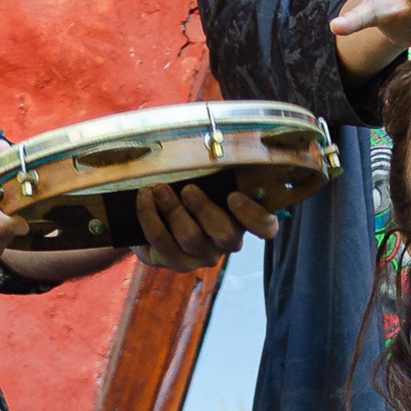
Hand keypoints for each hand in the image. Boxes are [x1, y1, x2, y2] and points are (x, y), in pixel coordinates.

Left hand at [132, 184, 280, 271]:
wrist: (158, 216)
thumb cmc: (190, 190)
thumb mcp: (207, 179)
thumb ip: (215, 171)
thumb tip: (210, 148)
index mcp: (244, 219)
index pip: (265, 227)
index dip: (253, 215)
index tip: (233, 196)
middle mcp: (228, 242)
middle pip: (224, 234)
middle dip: (204, 210)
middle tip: (187, 190)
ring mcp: (204, 255)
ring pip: (191, 238)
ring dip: (172, 210)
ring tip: (158, 189)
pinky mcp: (178, 263)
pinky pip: (163, 243)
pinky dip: (150, 218)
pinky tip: (144, 198)